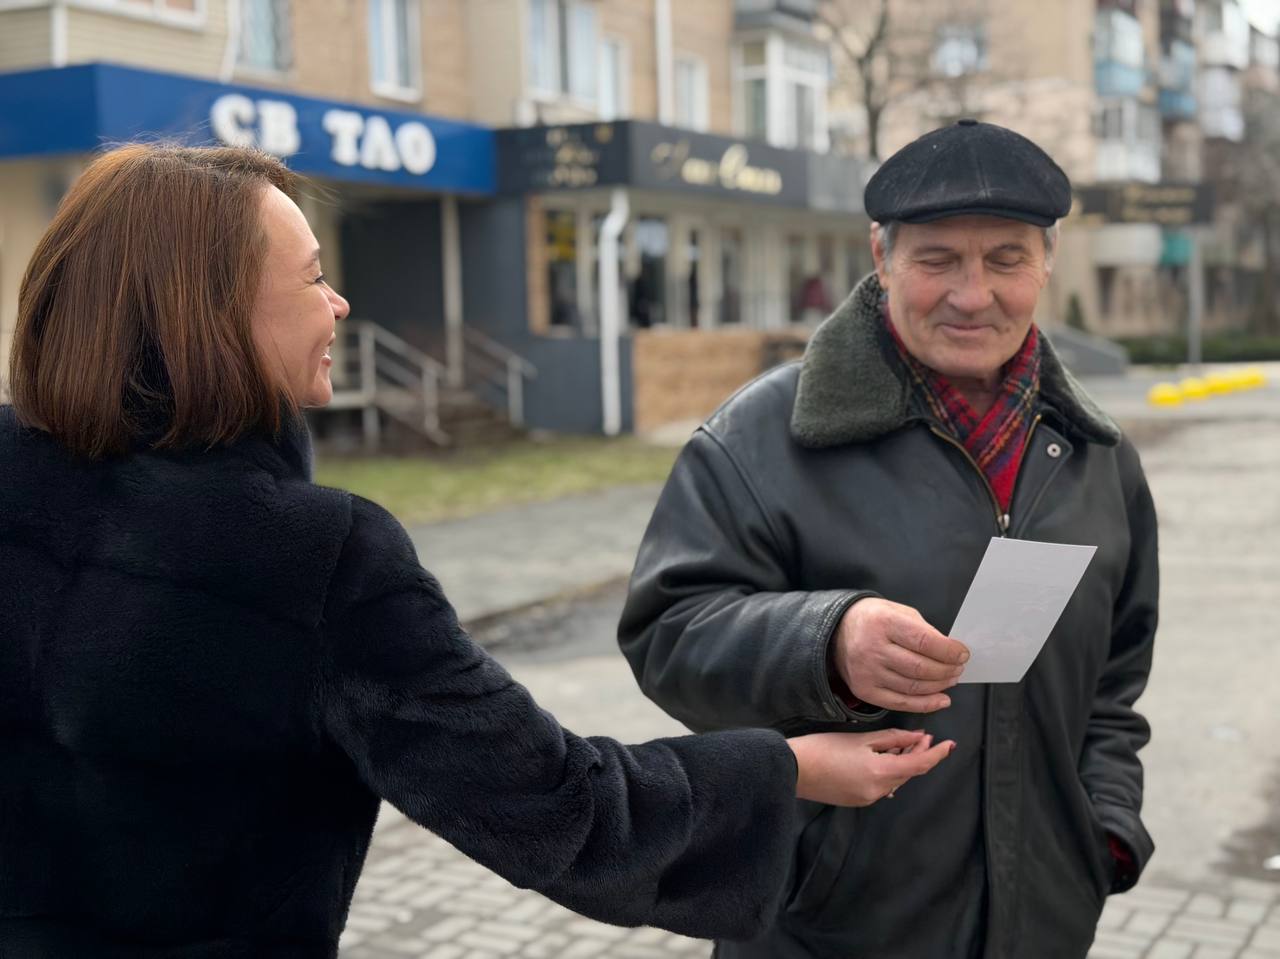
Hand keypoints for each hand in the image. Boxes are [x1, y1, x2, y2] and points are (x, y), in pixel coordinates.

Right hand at [788, 729, 954, 806]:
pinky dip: (888, 771)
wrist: (794, 770)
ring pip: (896, 779)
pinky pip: (882, 786)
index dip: (938, 754)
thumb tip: (916, 737)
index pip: (920, 764)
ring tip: (902, 744)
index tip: (950, 744)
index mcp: (881, 772)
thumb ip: (892, 738)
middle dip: (919, 754)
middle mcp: (879, 790)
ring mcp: (869, 798)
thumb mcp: (861, 738)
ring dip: (903, 762)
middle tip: (923, 737)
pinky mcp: (859, 801)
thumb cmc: (823, 749)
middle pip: (909, 772)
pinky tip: (883, 758)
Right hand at [832, 598, 969, 712]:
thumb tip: (949, 652)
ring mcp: (868, 672)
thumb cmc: (873, 620)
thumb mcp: (898, 611)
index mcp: (883, 623)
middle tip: (958, 667)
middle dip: (947, 670)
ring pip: (914, 687)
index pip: (924, 641)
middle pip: (921, 667)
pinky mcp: (866, 690)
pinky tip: (940, 699)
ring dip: (939, 686)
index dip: (949, 651)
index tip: (962, 653)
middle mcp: (873, 649)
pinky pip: (901, 703)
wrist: (838, 632)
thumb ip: (924, 630)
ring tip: (950, 679)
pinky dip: (925, 704)